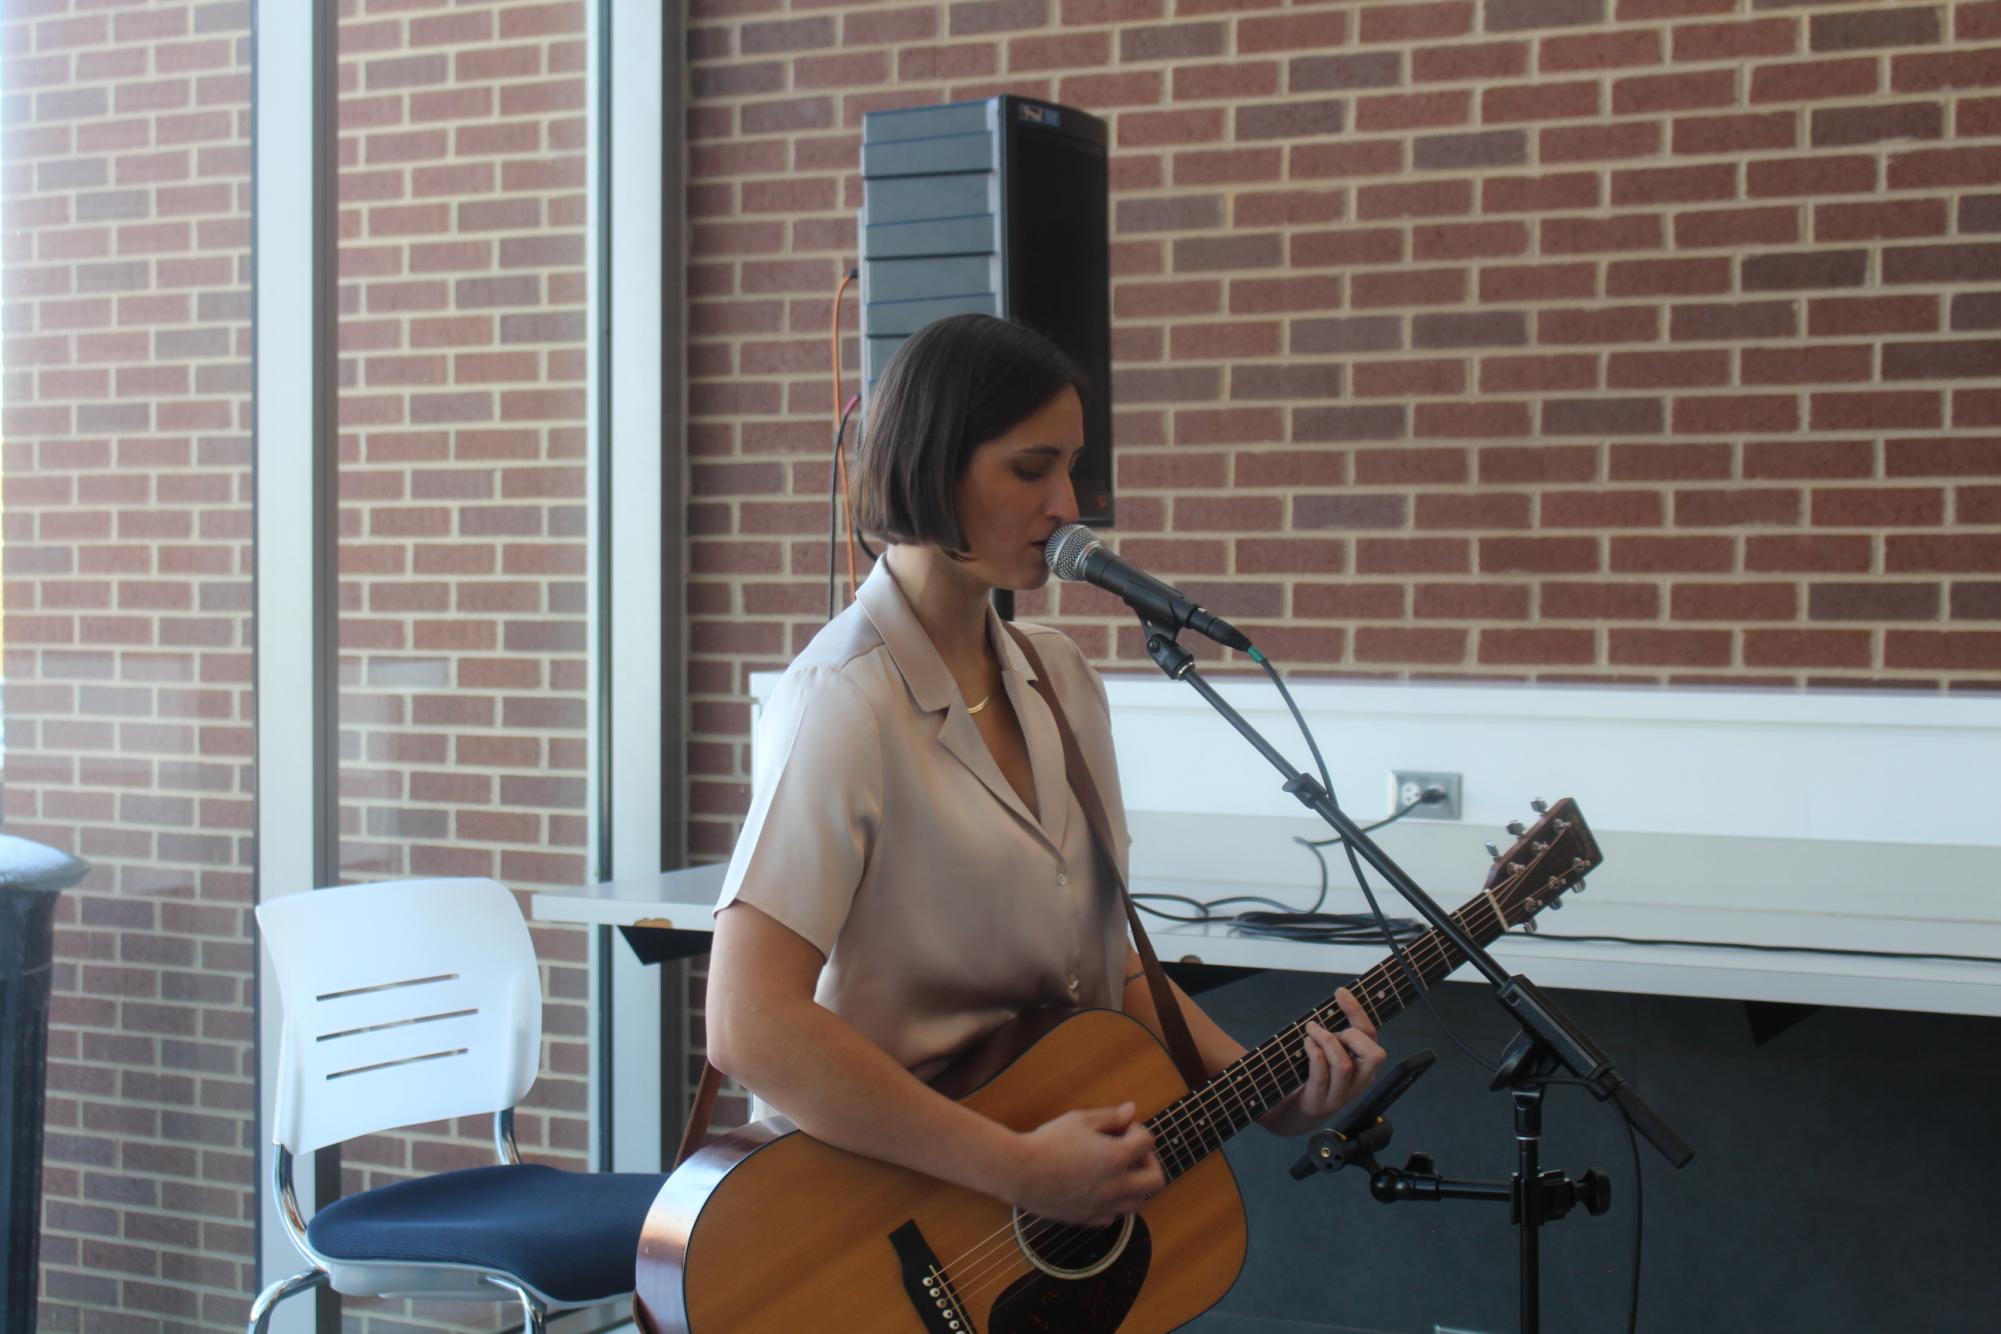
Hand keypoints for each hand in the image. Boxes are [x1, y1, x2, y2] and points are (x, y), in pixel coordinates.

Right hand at [1006, 1102, 1164, 1225]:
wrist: (1019, 1172)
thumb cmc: (1047, 1142)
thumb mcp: (1080, 1120)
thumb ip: (1110, 1116)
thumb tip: (1131, 1110)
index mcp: (1117, 1157)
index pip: (1148, 1143)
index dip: (1137, 1130)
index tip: (1121, 1128)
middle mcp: (1116, 1186)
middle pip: (1156, 1180)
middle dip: (1149, 1163)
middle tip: (1129, 1153)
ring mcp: (1103, 1206)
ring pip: (1138, 1203)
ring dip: (1135, 1186)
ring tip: (1116, 1172)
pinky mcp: (1087, 1218)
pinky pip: (1114, 1217)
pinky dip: (1114, 1204)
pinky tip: (1098, 1189)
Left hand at [1260, 987, 1387, 1137]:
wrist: (1291, 1113)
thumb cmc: (1310, 1074)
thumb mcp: (1329, 1051)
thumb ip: (1336, 1032)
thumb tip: (1339, 997)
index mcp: (1364, 1066)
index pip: (1371, 1036)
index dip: (1357, 1012)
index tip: (1341, 992)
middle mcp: (1359, 1083)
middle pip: (1375, 1056)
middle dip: (1351, 1034)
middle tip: (1327, 1029)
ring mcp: (1340, 1096)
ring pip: (1344, 1066)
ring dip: (1326, 1041)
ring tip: (1311, 1031)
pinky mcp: (1319, 1103)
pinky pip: (1322, 1076)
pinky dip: (1314, 1054)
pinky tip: (1306, 1044)